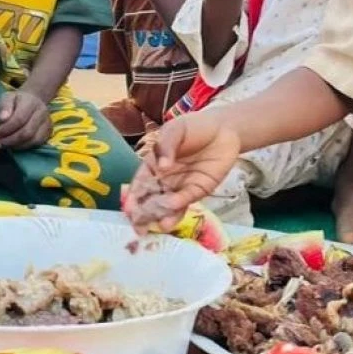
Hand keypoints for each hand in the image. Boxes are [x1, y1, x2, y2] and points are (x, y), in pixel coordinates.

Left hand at [0, 90, 50, 149]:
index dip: (6, 129)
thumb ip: (4, 107)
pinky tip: (14, 145)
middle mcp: (42, 112)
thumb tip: (2, 119)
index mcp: (31, 102)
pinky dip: (24, 147)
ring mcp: (47, 123)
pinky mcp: (48, 132)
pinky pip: (37, 143)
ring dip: (17, 145)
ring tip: (4, 145)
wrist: (33, 100)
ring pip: (33, 140)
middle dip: (10, 140)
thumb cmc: (16, 101)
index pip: (19, 119)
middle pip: (27, 132)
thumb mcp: (7, 98)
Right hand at [128, 111, 240, 229]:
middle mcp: (164, 178)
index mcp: (153, 164)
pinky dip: (177, 210)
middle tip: (138, 226)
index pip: (140, 182)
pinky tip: (170, 218)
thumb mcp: (175, 130)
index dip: (133, 196)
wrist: (223, 129)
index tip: (129, 208)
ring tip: (156, 226)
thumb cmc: (194, 127)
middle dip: (144, 213)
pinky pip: (185, 202)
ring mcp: (180, 186)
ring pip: (167, 204)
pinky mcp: (197, 191)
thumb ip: (166, 145)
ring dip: (161, 217)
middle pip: (150, 198)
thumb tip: (161, 167)